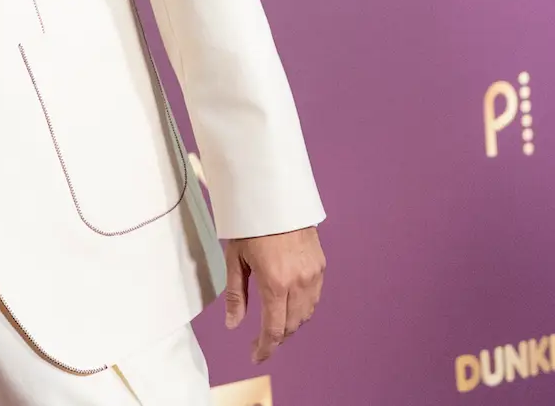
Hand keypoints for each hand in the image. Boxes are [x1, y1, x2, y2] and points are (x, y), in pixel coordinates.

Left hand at [223, 226, 324, 362]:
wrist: (276, 198)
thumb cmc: (250, 227)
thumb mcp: (235, 259)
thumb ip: (236, 295)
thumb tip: (233, 325)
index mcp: (275, 283)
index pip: (274, 329)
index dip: (265, 348)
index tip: (256, 357)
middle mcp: (298, 283)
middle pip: (292, 325)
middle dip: (276, 337)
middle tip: (259, 341)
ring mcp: (313, 275)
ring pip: (306, 314)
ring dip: (291, 325)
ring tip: (274, 324)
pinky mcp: (320, 266)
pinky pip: (314, 298)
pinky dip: (303, 309)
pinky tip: (289, 306)